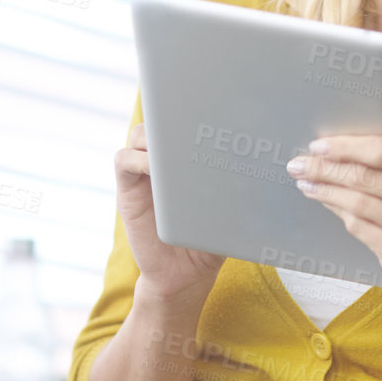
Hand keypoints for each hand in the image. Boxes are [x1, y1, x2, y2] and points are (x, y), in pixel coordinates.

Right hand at [114, 121, 225, 301]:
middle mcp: (165, 161)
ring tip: (175, 147)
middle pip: (161, 119)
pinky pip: (124, 161)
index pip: (187, 120)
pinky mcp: (128, 191)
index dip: (195, 107)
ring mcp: (144, 174)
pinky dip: (137, 159)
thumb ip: (236, 185)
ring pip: (140, 135)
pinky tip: (157, 169)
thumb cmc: (211, 239)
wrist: (185, 275)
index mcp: (189, 158)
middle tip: (194, 119)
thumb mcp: (231, 208)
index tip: (214, 105)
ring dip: (156, 135)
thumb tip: (257, 164)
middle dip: (175, 113)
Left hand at [285, 129, 381, 292]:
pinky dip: (336, 210)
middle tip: (298, 164)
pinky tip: (324, 200)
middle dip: (323, 169)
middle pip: (362, 178)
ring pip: (355, 203)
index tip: (318, 144)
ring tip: (305, 182)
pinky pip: (357, 227)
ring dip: (323, 190)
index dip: (345, 146)